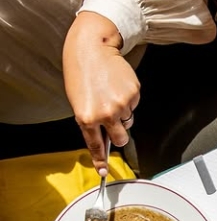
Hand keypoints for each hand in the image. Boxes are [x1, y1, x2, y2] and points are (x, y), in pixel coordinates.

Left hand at [63, 12, 139, 175]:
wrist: (92, 48)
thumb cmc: (81, 72)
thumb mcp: (78, 101)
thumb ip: (90, 122)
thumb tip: (103, 138)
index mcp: (87, 117)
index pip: (96, 145)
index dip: (100, 160)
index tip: (103, 171)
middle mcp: (105, 114)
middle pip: (120, 139)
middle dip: (119, 135)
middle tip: (114, 123)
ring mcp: (121, 104)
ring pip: (128, 120)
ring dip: (123, 112)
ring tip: (110, 94)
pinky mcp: (134, 94)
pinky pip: (134, 106)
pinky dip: (128, 99)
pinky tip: (117, 87)